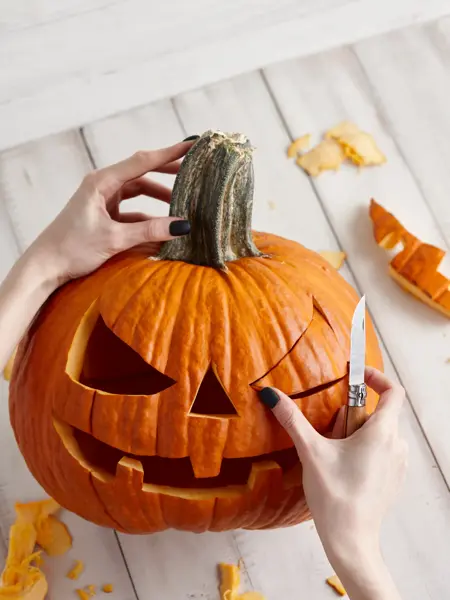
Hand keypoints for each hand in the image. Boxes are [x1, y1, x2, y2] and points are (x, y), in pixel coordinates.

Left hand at [27, 140, 194, 284]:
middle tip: (193, 172)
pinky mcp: (104, 215)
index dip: (169, 153)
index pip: (142, 162)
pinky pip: (133, 210)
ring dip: (159, 196)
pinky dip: (148, 215)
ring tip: (182, 202)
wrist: (45, 266)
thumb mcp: (114, 239)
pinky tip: (164, 224)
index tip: (191, 145)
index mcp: (101, 182)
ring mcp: (103, 200)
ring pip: (138, 191)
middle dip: (167, 173)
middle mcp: (103, 186)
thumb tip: (182, 226)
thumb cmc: (72, 248)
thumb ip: (149, 230)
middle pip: (142, 172)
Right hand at [259, 367, 406, 599]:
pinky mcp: (393, 479)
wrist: (351, 541)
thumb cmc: (334, 495)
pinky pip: (381, 451)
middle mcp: (397, 445)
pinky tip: (342, 467)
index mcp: (382, 432)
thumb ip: (291, 419)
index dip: (377, 377)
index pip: (393, 391)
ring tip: (333, 450)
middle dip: (352, 413)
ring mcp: (398, 464)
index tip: (356, 375)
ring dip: (356, 432)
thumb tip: (270, 394)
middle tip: (330, 428)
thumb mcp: (311, 451)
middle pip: (378, 413)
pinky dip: (363, 449)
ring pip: (379, 433)